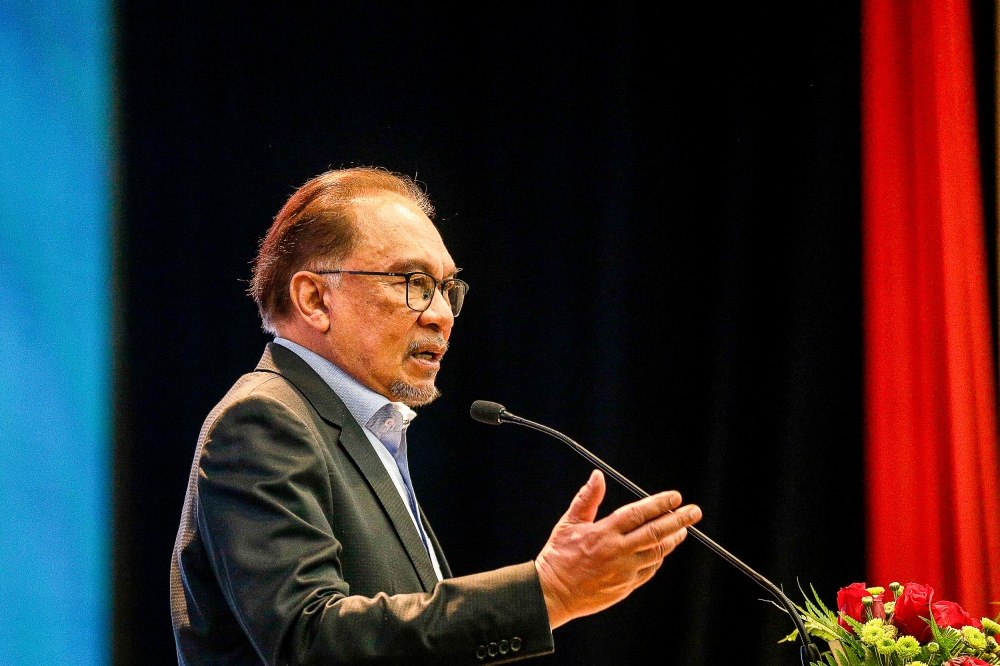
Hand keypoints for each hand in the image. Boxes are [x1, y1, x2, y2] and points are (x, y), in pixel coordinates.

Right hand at [534, 469, 701, 628]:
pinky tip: (663, 549)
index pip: (638, 513)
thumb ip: (587, 499)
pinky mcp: (626, 586)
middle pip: (656, 532)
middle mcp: (617, 552)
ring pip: (657, 553)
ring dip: (672, 540)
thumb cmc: (559, 555)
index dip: (659, 504)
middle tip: (694, 511)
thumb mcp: (568, 523)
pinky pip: (650, 570)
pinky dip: (659, 558)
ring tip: (683, 530)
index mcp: (604, 533)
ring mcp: (624, 571)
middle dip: (679, 520)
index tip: (675, 497)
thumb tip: (598, 475)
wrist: (553, 593)